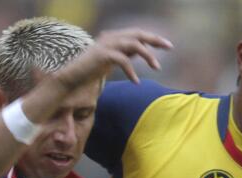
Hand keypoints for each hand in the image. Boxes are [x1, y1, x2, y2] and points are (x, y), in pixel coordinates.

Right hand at [53, 28, 171, 91]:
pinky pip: (122, 60)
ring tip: (156, 67)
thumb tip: (141, 51)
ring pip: (133, 43)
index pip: (138, 33)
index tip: (168, 45)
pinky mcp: (102, 55)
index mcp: (114, 37)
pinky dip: (131, 71)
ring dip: (147, 55)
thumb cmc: (91, 71)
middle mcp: (111, 37)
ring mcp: (106, 44)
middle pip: (138, 33)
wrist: (72, 76)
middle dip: (155, 40)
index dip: (153, 38)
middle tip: (169, 47)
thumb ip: (125, 53)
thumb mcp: (112, 60)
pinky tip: (136, 81)